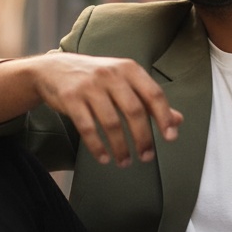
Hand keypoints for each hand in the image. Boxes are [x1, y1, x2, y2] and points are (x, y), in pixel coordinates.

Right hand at [32, 52, 182, 166]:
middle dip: (143, 138)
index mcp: (129, 69)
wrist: (53, 70)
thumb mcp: (125, 82)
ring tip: (125, 162)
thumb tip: (178, 120)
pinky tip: (104, 158)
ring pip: (111, 123)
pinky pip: (87, 128)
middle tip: (147, 157)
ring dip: (120, 148)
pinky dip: (97, 147)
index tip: (170, 137)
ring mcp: (89, 86)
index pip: (153, 94)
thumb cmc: (96, 79)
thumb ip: (150, 101)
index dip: (164, 117)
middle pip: (134, 111)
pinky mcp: (71, 98)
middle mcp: (111, 74)